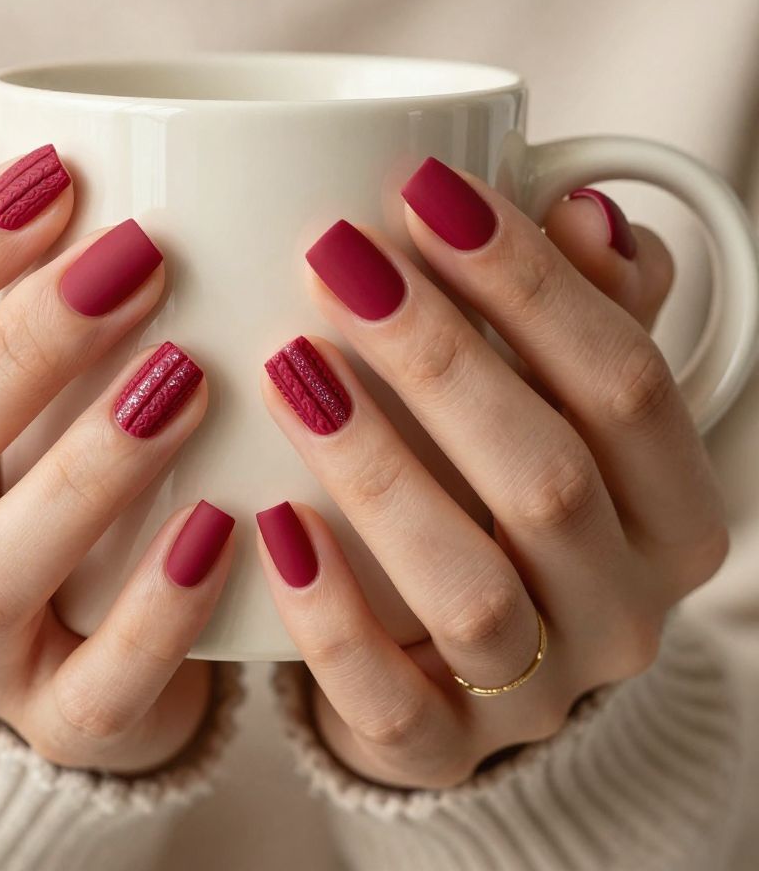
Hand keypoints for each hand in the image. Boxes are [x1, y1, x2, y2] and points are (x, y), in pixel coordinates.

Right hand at [0, 142, 232, 773]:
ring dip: (89, 468)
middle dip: (24, 345)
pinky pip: (97, 687)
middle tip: (139, 258)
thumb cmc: (45, 472)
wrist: (83, 641)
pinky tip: (227, 528)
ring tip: (187, 378)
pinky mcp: (60, 721)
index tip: (59, 175)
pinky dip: (159, 609)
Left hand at [258, 158, 726, 788]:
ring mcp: (538, 694)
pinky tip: (269, 524)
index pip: (626, 382)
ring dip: (377, 468)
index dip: (530, 280)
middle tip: (334, 255)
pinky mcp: (442, 752)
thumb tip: (584, 211)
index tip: (422, 188)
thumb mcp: (564, 407)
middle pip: (547, 476)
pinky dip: (329, 615)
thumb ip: (586, 314)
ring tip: (289, 366)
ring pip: (471, 590)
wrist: (468, 661)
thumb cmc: (506, 499)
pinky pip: (388, 701)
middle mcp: (623, 608)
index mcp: (672, 511)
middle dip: (438, 353)